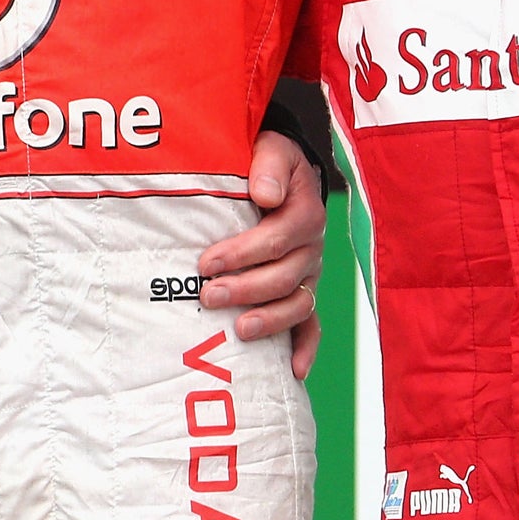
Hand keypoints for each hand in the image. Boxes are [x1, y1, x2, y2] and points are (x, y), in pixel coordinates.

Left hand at [196, 129, 325, 376]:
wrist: (278, 168)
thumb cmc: (267, 162)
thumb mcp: (269, 149)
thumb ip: (269, 166)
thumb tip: (266, 194)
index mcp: (304, 212)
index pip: (279, 237)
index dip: (244, 252)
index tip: (207, 261)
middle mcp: (311, 248)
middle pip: (286, 275)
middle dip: (246, 289)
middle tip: (209, 295)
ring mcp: (308, 274)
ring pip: (297, 304)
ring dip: (269, 320)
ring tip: (239, 329)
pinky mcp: (302, 291)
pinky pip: (311, 325)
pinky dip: (305, 347)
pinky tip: (293, 370)